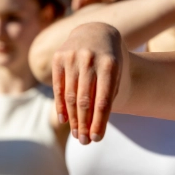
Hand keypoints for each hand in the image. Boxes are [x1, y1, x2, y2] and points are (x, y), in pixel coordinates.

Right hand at [52, 23, 122, 144]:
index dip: (99, 122)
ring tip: (77, 134)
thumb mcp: (116, 75)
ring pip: (70, 96)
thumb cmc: (109, 60)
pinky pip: (58, 87)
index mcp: (110, 64)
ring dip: (73, 119)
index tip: (97, 138)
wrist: (95, 32)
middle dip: (85, 124)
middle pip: (85, 101)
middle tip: (85, 142)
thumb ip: (108, 96)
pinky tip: (64, 120)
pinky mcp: (59, 57)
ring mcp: (72, 57)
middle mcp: (90, 59)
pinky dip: (60, 106)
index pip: (103, 101)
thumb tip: (94, 126)